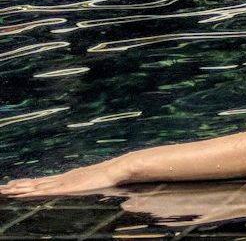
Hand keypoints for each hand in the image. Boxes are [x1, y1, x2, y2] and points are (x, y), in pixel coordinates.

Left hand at [2, 163, 123, 197]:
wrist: (117, 170)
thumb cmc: (110, 177)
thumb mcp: (96, 182)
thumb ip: (90, 184)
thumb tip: (93, 184)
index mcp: (67, 178)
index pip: (42, 182)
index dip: (27, 184)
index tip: (13, 184)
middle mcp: (61, 179)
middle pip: (35, 183)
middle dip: (18, 186)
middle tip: (1, 188)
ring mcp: (63, 182)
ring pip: (36, 186)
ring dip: (20, 189)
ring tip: (4, 190)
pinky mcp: (66, 187)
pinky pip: (45, 190)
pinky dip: (32, 191)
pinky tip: (23, 192)